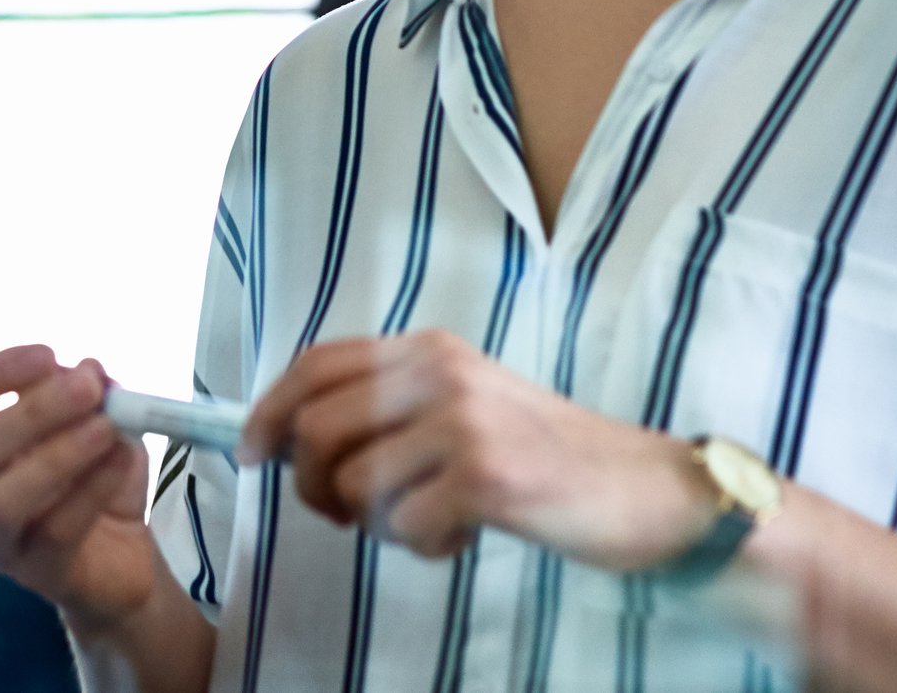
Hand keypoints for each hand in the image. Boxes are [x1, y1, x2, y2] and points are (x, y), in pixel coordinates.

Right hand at [0, 349, 180, 638]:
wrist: (121, 556)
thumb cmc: (93, 477)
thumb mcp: (95, 421)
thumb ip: (89, 394)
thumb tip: (90, 369)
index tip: (49, 355)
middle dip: (34, 411)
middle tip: (89, 388)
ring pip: (4, 499)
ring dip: (59, 455)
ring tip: (106, 428)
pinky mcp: (34, 573)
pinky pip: (55, 530)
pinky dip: (91, 488)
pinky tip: (121, 459)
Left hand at [243, 332, 713, 568]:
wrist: (649, 491)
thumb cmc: (549, 457)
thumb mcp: (466, 406)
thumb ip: (394, 409)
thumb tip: (296, 438)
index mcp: (430, 350)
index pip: (317, 363)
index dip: (267, 409)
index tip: (248, 452)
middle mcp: (440, 373)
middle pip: (316, 427)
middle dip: (313, 484)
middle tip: (351, 513)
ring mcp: (463, 423)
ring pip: (353, 484)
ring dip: (379, 523)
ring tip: (430, 522)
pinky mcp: (487, 477)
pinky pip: (404, 526)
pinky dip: (423, 546)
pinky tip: (464, 537)